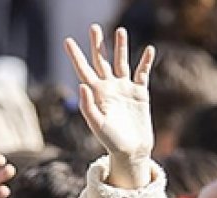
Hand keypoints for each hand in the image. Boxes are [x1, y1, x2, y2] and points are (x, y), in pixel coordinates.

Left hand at [64, 25, 155, 188]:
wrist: (131, 151)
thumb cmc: (111, 141)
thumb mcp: (97, 125)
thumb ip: (88, 106)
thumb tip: (82, 84)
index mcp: (95, 94)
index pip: (83, 70)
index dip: (75, 56)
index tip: (67, 41)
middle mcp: (109, 88)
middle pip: (101, 61)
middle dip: (97, 45)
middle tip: (94, 27)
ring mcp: (124, 89)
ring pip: (121, 62)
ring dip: (120, 47)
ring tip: (120, 30)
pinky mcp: (140, 93)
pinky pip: (142, 73)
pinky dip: (145, 61)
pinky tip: (148, 49)